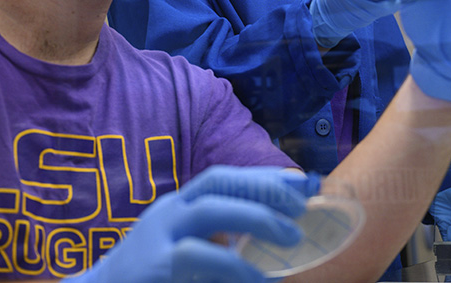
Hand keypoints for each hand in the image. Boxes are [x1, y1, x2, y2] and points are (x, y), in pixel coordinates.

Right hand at [66, 165, 319, 282]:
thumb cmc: (148, 277)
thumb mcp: (182, 246)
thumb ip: (216, 236)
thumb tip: (273, 229)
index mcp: (177, 206)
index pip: (222, 178)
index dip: (262, 177)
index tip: (302, 183)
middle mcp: (166, 214)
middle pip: (217, 186)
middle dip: (263, 191)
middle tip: (300, 211)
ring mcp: (157, 240)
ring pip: (210, 214)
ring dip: (255, 220)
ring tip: (289, 238)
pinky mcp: (154, 269)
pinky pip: (200, 259)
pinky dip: (234, 268)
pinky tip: (257, 279)